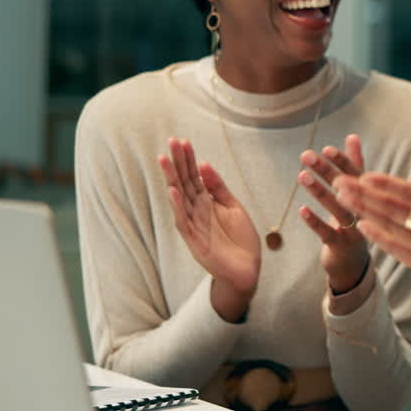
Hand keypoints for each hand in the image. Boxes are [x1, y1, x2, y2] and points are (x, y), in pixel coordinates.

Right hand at [158, 138, 259, 320]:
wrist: (247, 269)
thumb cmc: (240, 239)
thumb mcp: (233, 207)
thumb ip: (218, 188)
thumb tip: (204, 165)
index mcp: (207, 202)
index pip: (194, 176)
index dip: (189, 159)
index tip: (183, 141)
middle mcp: (197, 210)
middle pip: (184, 182)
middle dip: (177, 162)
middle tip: (170, 141)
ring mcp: (193, 224)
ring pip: (179, 198)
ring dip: (172, 179)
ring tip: (164, 160)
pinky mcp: (194, 240)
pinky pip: (184, 220)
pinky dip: (178, 205)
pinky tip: (173, 190)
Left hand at [298, 134, 370, 293]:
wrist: (354, 263)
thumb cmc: (355, 220)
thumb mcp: (358, 192)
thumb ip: (355, 164)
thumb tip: (352, 136)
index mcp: (370, 195)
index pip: (357, 174)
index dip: (341, 161)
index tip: (326, 149)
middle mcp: (367, 211)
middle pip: (347, 188)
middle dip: (326, 170)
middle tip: (306, 155)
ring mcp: (355, 230)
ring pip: (338, 209)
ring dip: (320, 192)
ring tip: (302, 176)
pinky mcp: (342, 246)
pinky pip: (327, 233)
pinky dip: (315, 221)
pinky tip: (302, 210)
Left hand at [337, 144, 410, 299]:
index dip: (387, 185)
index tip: (364, 175)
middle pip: (394, 211)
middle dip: (364, 196)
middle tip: (339, 182)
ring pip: (391, 229)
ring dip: (365, 213)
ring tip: (342, 199)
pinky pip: (397, 250)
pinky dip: (379, 238)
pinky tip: (363, 226)